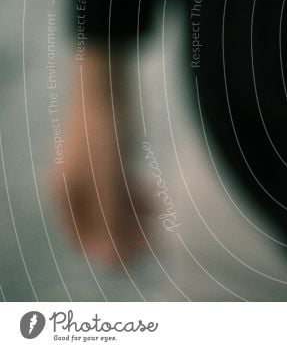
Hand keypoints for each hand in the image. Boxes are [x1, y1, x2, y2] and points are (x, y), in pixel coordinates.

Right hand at [52, 48, 148, 265]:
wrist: (109, 85)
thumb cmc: (105, 131)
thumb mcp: (111, 179)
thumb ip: (110, 219)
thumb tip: (110, 262)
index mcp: (64, 194)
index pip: (83, 240)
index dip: (110, 251)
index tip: (139, 255)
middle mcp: (74, 186)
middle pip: (99, 225)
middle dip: (127, 234)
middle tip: (158, 241)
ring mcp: (91, 172)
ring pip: (114, 207)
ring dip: (136, 217)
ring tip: (160, 216)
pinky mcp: (109, 159)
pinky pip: (122, 190)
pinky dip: (138, 197)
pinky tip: (156, 199)